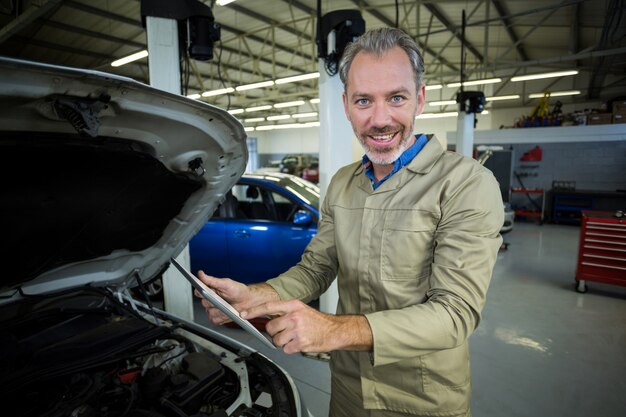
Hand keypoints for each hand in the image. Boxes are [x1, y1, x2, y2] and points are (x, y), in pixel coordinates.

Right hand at [195, 271, 279, 325]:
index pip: (198, 292)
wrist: (247, 300)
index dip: (200, 292)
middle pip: (204, 303)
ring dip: (218, 310)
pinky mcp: (217, 318)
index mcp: (209, 290)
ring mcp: (213, 310)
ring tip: (227, 307)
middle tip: (220, 299)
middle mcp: (209, 300)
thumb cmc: (237, 290)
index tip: (203, 292)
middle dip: (213, 302)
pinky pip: (214, 320)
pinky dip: (221, 317)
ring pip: (209, 312)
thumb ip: (212, 280)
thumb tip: (200, 274)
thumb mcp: (225, 283)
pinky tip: (227, 313)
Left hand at [242, 300, 372, 353]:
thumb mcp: (302, 309)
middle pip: (271, 327)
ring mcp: (297, 330)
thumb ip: (285, 312)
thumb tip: (268, 317)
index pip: (269, 306)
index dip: (254, 311)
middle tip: (286, 332)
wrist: (335, 331)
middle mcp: (294, 316)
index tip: (243, 313)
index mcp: (293, 305)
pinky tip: (299, 344)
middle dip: (275, 332)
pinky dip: (290, 349)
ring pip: (276, 340)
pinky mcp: (300, 343)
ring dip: (283, 342)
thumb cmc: (318, 322)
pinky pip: (285, 349)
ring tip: (295, 338)